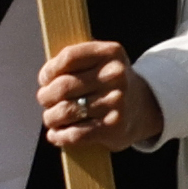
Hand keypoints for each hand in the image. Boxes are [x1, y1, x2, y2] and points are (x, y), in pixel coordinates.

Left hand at [38, 31, 163, 152]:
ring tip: (51, 117)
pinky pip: (75, 134)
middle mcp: (116, 75)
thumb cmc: (109, 83)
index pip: (69, 57)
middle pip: (63, 87)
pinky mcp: (113, 127)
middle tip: (45, 100)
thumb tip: (45, 77)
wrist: (143, 107)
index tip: (45, 78)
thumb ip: (75, 60)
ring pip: (65, 111)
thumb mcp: (101, 60)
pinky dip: (59, 136)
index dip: (49, 70)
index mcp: (110, 53)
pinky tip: (56, 134)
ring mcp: (116, 102)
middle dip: (46, 96)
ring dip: (50, 117)